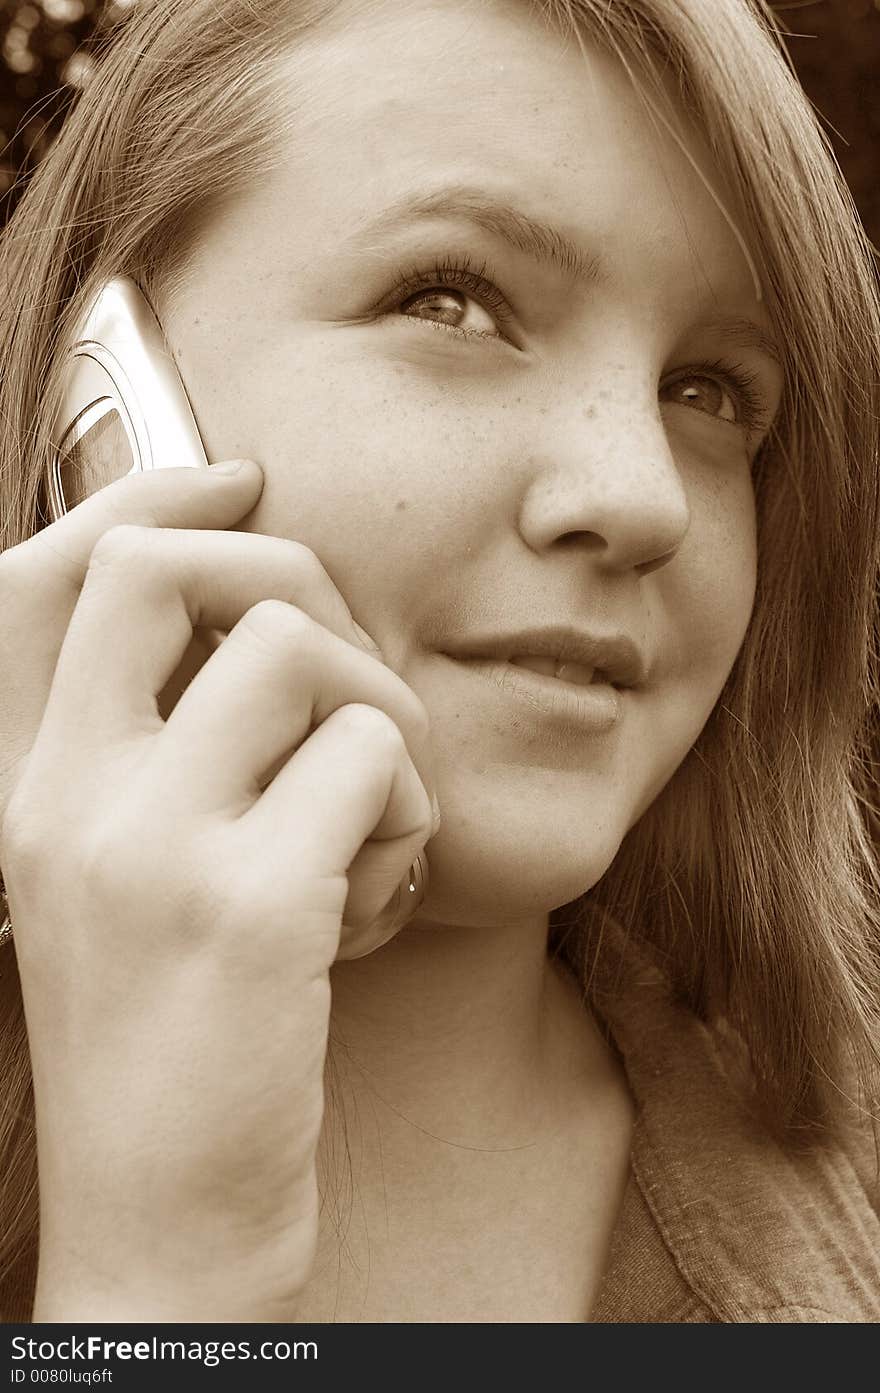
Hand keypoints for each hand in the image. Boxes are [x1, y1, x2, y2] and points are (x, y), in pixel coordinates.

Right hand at [0, 459, 437, 1319]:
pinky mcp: (245, 907)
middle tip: (351, 666)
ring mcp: (145, 848)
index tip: (243, 483)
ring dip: (378, 721)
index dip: (152, 496)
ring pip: (302, 655)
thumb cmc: (170, 1042)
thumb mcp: (127, 880)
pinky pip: (374, 763)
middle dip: (293, 576)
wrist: (163, 1219)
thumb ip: (164, 752)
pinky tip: (382, 897)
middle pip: (169, 568)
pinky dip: (410, 815)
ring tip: (374, 819)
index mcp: (21, 790)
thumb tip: (275, 617)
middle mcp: (60, 802)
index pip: (46, 573)